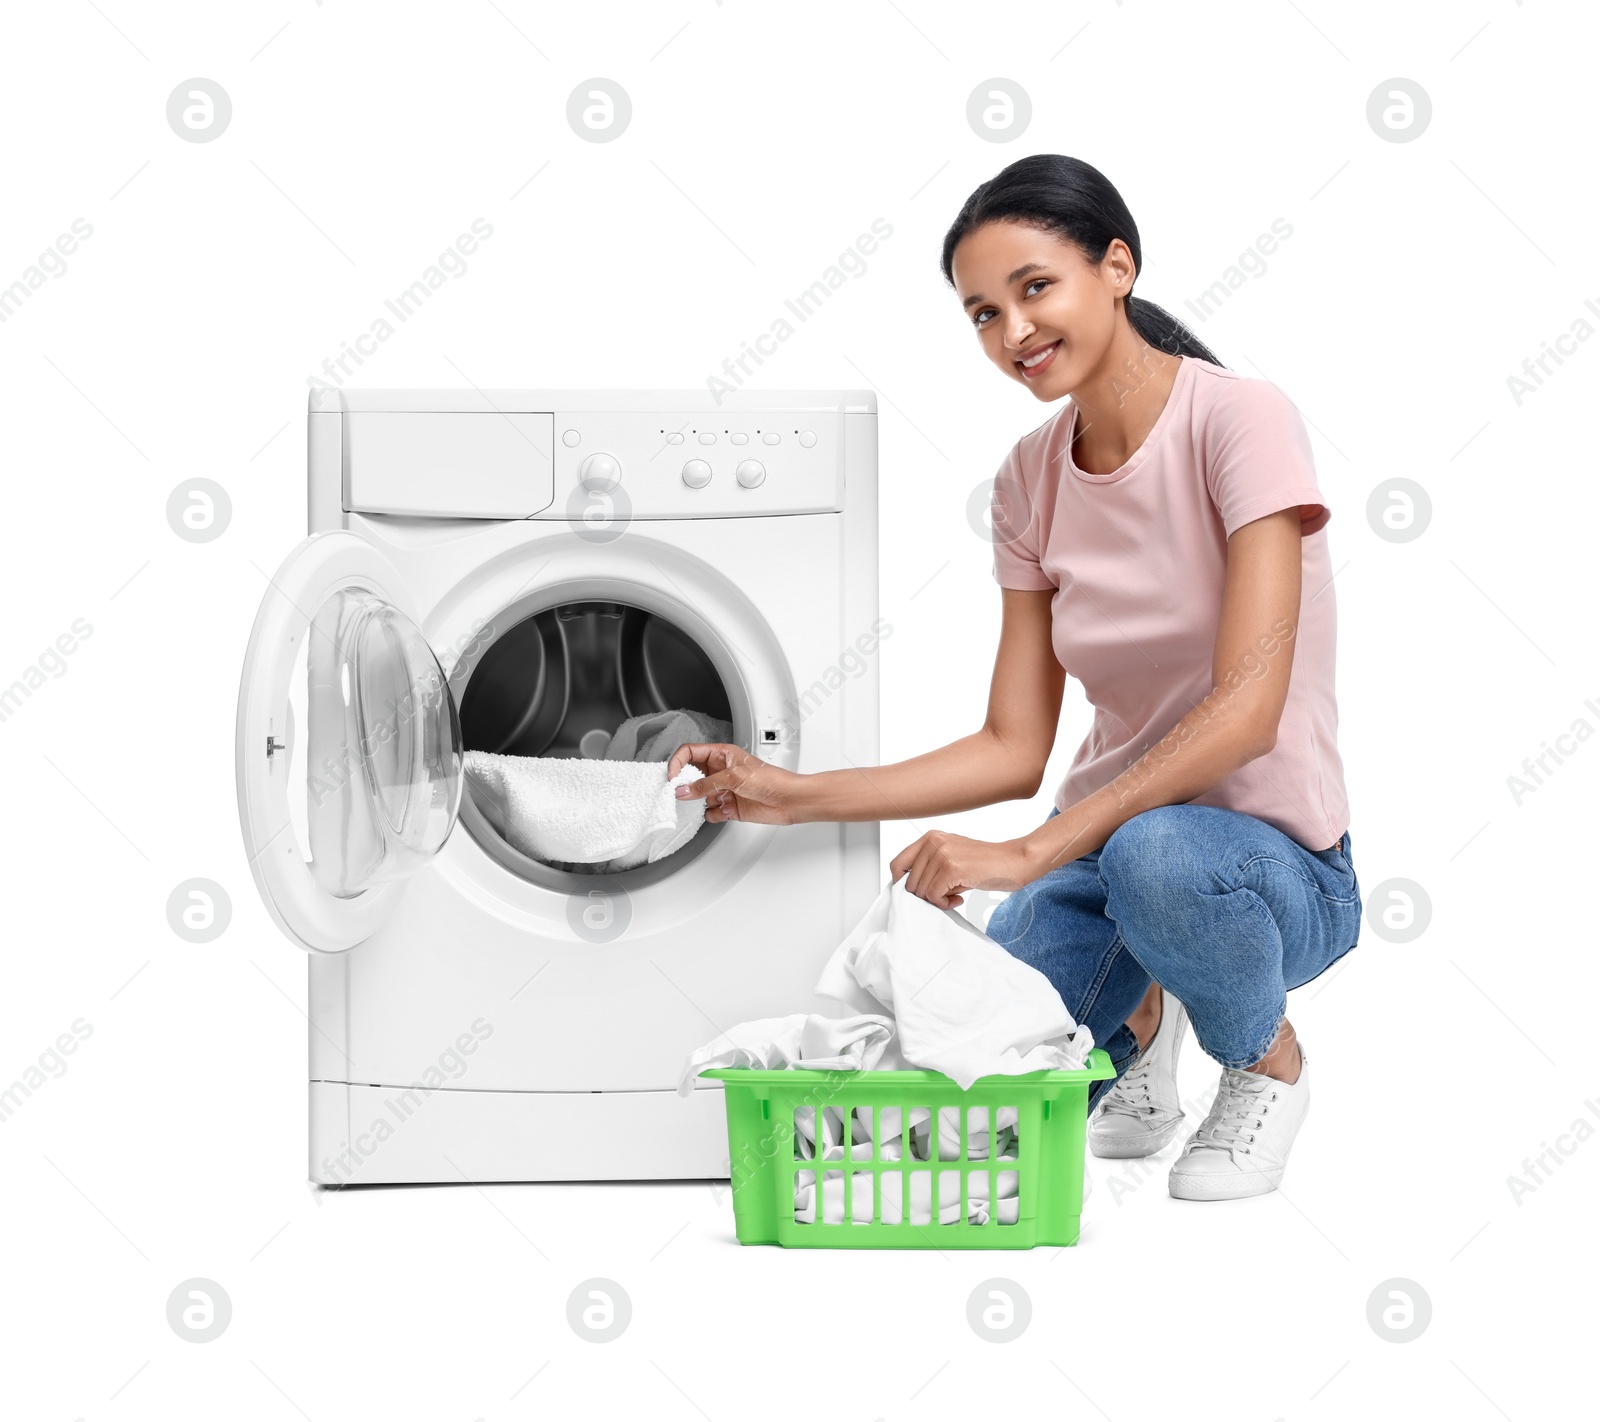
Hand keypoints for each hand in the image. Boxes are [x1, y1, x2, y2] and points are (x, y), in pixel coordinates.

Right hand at [664, 742, 804, 825]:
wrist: (789, 800)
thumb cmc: (771, 779)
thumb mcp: (733, 777)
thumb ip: (705, 785)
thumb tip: (683, 790)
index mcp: (722, 755)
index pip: (691, 753)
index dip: (678, 763)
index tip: (672, 777)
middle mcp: (721, 772)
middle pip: (691, 776)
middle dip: (684, 785)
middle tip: (678, 793)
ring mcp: (724, 790)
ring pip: (699, 797)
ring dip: (698, 802)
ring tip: (704, 803)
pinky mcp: (729, 808)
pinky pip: (711, 813)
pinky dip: (711, 815)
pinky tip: (720, 812)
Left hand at [889, 830, 1035, 909]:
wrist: (1014, 861)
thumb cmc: (986, 863)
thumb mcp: (952, 857)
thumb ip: (930, 867)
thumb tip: (907, 889)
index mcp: (930, 837)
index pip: (897, 864)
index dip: (902, 884)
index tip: (917, 893)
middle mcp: (933, 841)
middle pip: (908, 883)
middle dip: (925, 896)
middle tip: (946, 896)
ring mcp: (941, 853)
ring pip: (920, 891)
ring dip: (936, 900)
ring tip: (954, 895)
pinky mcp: (951, 868)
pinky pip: (934, 896)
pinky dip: (944, 904)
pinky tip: (959, 898)